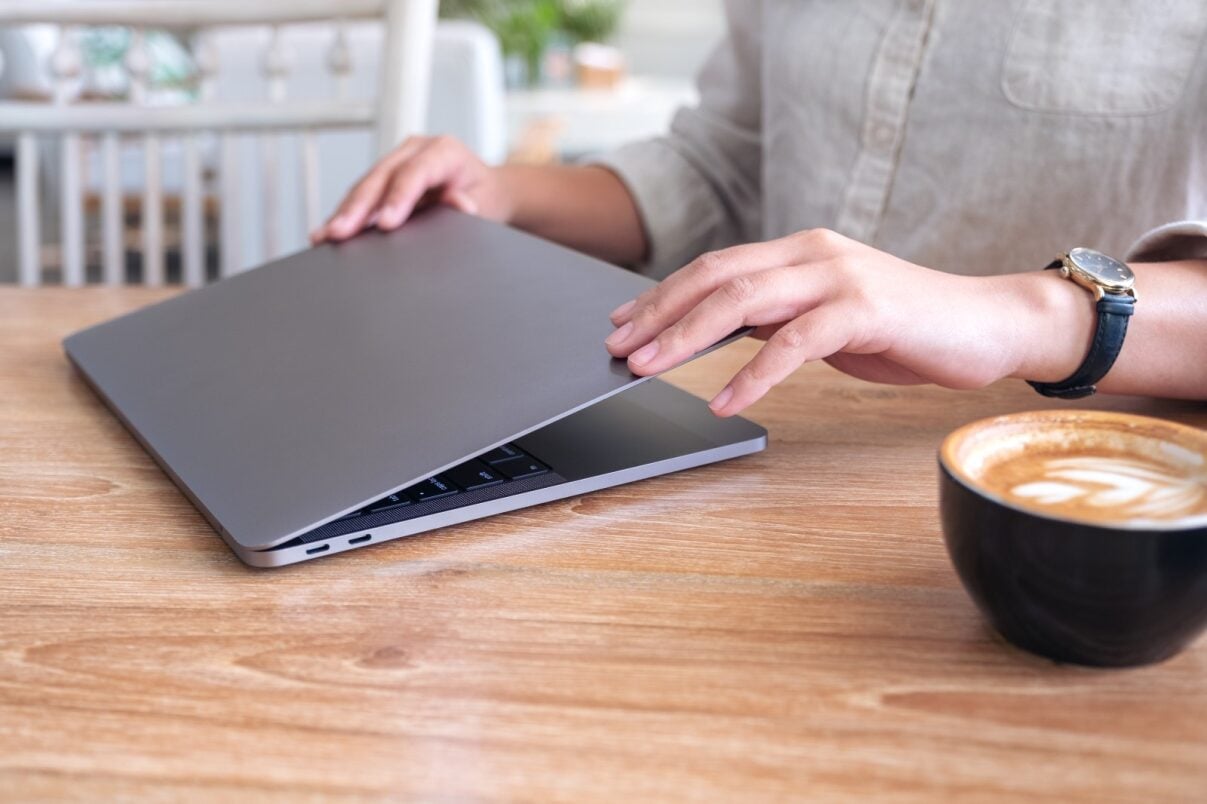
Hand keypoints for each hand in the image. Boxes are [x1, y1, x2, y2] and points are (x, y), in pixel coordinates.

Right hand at [310, 135, 510, 243]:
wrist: (485, 191)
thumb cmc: (485, 197)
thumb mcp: (485, 203)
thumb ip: (470, 204)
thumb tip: (458, 205)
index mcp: (445, 150)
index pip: (415, 173)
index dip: (398, 198)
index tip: (385, 224)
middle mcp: (417, 149)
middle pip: (382, 177)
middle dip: (359, 207)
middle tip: (340, 232)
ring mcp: (398, 160)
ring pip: (366, 185)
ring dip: (345, 212)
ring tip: (324, 236)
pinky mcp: (386, 176)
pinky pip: (363, 194)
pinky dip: (346, 213)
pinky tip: (326, 231)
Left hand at [604, 228, 1092, 415]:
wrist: (988, 325)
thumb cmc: (905, 327)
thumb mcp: (827, 318)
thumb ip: (778, 315)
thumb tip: (718, 328)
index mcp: (800, 251)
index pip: (715, 266)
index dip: (663, 294)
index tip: (622, 322)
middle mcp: (813, 253)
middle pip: (716, 277)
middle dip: (659, 313)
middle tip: (618, 347)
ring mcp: (839, 276)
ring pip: (744, 299)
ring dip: (687, 337)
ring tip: (649, 368)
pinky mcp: (865, 309)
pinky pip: (793, 342)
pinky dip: (753, 374)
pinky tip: (723, 401)